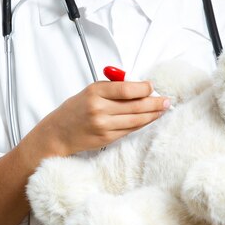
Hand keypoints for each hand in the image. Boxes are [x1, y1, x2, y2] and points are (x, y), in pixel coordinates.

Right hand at [41, 80, 170, 154]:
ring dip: (152, 114)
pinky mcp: (107, 138)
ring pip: (136, 119)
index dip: (143, 88)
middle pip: (135, 105)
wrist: (57, 133)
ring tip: (163, 109)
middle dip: (154, 102)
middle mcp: (99, 109)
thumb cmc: (75, 110)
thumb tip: (138, 86)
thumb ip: (112, 88)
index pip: (126, 89)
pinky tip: (150, 118)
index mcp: (95, 92)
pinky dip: (142, 123)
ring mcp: (103, 125)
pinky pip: (130, 129)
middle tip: (166, 100)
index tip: (152, 87)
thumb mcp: (90, 91)